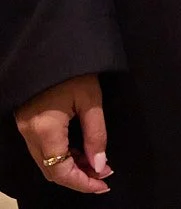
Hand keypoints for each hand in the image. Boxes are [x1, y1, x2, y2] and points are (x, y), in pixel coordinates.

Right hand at [13, 74, 111, 192]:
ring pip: (45, 161)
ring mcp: (25, 129)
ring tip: (98, 166)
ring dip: (71, 167)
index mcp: (44, 129)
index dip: (82, 182)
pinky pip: (43, 149)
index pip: (59, 170)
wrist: (51, 47)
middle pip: (50, 170)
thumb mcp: (91, 100)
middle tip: (103, 177)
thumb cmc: (75, 71)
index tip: (104, 184)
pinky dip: (62, 156)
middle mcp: (29, 134)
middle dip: (78, 177)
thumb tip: (100, 164)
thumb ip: (96, 134)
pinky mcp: (27, 123)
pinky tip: (82, 153)